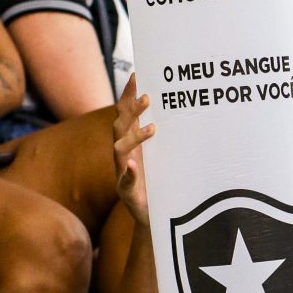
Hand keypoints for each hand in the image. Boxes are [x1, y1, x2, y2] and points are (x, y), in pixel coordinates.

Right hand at [113, 74, 152, 226]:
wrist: (152, 217)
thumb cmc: (158, 184)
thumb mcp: (161, 157)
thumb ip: (162, 137)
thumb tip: (173, 110)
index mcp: (132, 145)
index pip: (125, 115)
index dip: (128, 95)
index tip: (137, 75)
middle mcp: (123, 156)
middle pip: (120, 127)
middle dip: (131, 112)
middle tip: (148, 98)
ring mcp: (122, 174)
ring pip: (119, 150)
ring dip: (133, 137)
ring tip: (152, 129)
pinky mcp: (127, 194)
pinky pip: (124, 182)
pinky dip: (127, 172)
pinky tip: (131, 166)